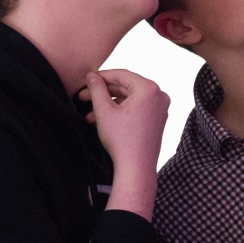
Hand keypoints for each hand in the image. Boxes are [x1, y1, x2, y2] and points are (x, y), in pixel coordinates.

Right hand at [82, 68, 170, 221]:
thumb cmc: (122, 140)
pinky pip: (136, 109)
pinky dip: (120, 112)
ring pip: (129, 99)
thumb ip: (97, 89)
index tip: (86, 80)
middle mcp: (159, 96)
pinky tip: (102, 120)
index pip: (121, 75)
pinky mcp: (157, 120)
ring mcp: (160, 108)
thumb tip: (92, 76)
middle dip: (103, 93)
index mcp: (149, 89)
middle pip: (125, 87)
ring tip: (89, 114)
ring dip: (108, 105)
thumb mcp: (104, 111)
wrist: (136, 167)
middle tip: (83, 96)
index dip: (101, 77)